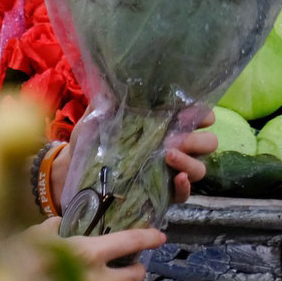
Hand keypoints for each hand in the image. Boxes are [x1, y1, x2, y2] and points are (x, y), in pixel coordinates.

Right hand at [12, 221, 165, 280]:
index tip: (159, 236)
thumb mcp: (25, 239)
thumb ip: (46, 231)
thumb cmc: (9, 269)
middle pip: (133, 276)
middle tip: (134, 265)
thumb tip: (57, 223)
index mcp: (84, 253)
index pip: (128, 242)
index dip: (147, 237)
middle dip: (137, 270)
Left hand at [47, 107, 217, 211]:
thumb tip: (110, 84)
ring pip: (199, 169)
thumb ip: (105, 103)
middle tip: (177, 138)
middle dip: (199, 140)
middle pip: (208, 143)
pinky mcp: (163, 196)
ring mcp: (170, 173)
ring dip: (189, 161)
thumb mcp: (95, 119)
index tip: (199, 114)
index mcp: (164, 125)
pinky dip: (185, 187)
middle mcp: (174, 148)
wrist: (73, 174)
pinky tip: (176, 178)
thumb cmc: (89, 141)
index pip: (197, 117)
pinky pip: (184, 194)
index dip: (203, 114)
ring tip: (168, 155)